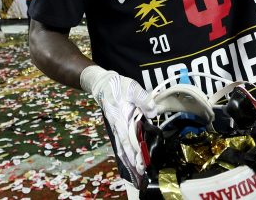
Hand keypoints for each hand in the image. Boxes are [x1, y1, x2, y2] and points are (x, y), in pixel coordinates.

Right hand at [80, 65, 155, 184]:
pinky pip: (120, 144)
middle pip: (124, 147)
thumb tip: (153, 112)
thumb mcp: (132, 88)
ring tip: (136, 172)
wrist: (103, 84)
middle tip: (141, 172)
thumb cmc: (118, 86)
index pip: (128, 138)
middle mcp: (117, 126)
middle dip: (132, 160)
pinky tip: (129, 162)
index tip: (142, 161)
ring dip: (128, 160)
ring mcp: (115, 128)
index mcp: (120, 117)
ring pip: (121, 147)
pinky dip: (124, 154)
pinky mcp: (116, 128)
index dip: (135, 150)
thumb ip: (143, 99)